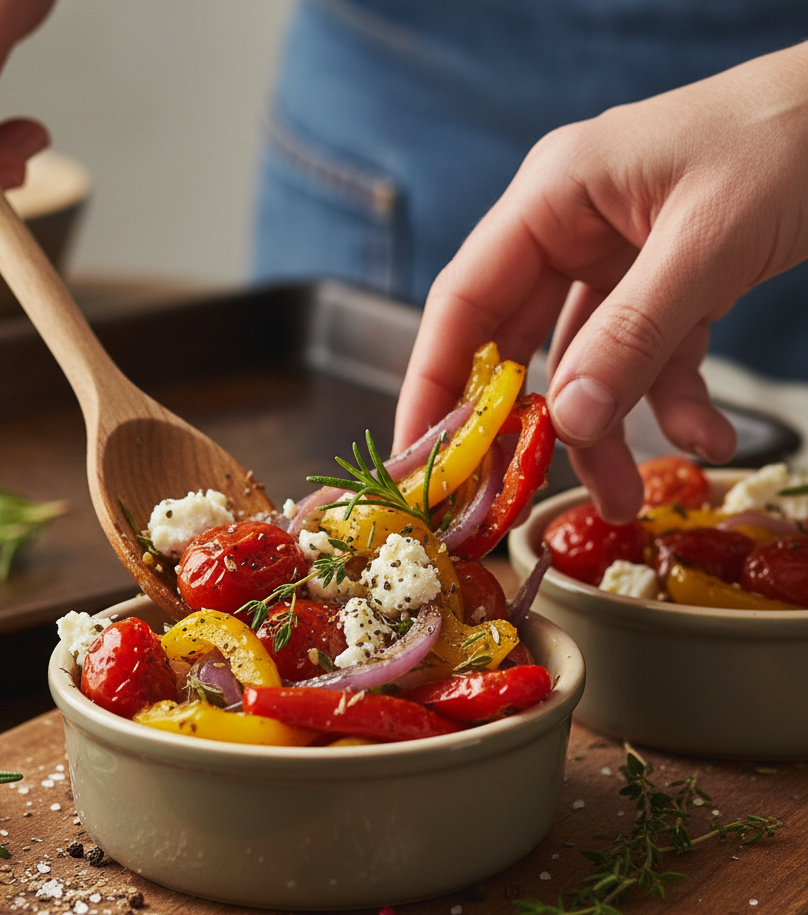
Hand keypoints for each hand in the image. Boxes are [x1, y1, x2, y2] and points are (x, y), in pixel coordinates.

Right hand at [393, 42, 807, 520]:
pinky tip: (706, 439)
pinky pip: (650, 360)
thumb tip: (575, 422)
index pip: (465, 302)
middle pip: (518, 346)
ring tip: (628, 500)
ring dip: (606, 435)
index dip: (434, 384)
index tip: (420, 457)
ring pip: (586, 366)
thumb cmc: (789, 137)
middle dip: (523, 428)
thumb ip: (635, 334)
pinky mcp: (664, 286)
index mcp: (553, 198)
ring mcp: (617, 261)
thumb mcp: (707, 240)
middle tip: (509, 499)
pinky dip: (672, 404)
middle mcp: (571, 231)